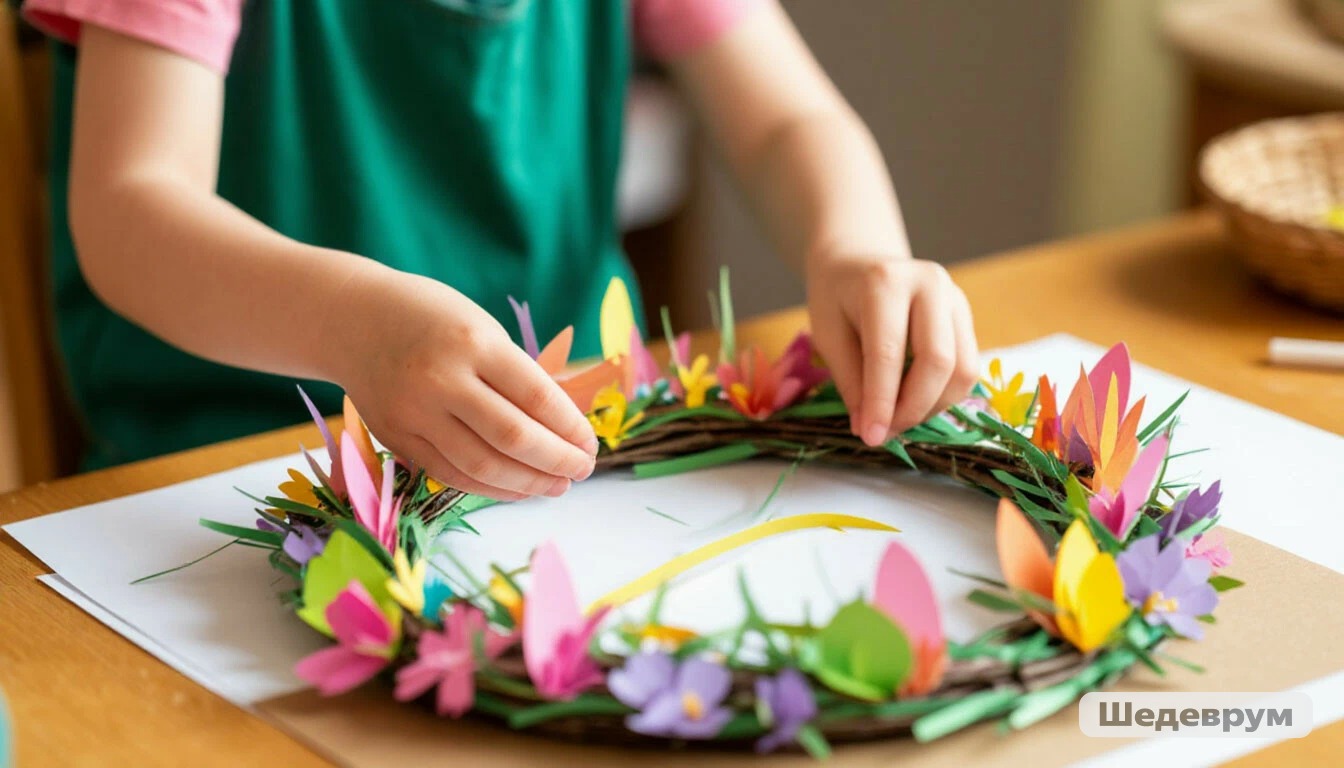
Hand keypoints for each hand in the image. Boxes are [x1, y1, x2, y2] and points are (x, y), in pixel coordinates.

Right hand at [331, 271, 597, 500]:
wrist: (352, 319)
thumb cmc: (433, 319)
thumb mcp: (482, 329)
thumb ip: (517, 375)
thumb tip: (566, 427)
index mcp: (474, 342)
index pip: (536, 396)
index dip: (570, 428)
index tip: (590, 443)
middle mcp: (442, 378)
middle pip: (513, 437)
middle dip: (557, 460)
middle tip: (583, 469)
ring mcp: (414, 411)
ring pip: (482, 465)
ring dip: (528, 483)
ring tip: (557, 486)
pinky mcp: (396, 437)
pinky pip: (450, 474)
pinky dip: (490, 487)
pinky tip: (517, 488)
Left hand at [806, 253, 978, 445]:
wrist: (859, 263)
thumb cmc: (837, 299)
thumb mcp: (828, 336)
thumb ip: (851, 381)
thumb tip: (870, 429)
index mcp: (885, 282)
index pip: (888, 352)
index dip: (881, 401)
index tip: (870, 436)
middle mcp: (929, 284)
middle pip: (939, 362)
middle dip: (913, 408)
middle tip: (884, 432)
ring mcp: (955, 297)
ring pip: (962, 370)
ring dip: (932, 407)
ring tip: (897, 418)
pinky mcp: (966, 315)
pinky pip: (967, 367)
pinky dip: (942, 395)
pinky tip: (913, 401)